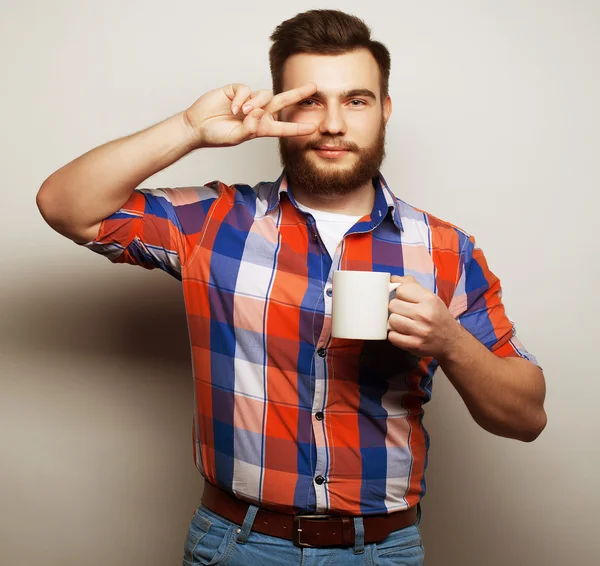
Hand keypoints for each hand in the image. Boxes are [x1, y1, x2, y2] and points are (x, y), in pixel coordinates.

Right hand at [183, 83, 316, 148]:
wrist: (196, 126)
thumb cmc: (216, 135)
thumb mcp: (235, 138)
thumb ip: (249, 129)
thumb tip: (258, 114)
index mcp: (260, 128)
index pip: (282, 128)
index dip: (297, 128)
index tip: (312, 128)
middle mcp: (257, 113)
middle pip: (282, 102)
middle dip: (297, 94)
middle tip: (314, 87)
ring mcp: (247, 101)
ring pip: (263, 95)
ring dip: (255, 104)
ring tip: (242, 113)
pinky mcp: (236, 91)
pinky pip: (246, 90)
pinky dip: (241, 98)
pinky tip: (232, 107)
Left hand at [387, 276, 459, 359]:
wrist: (451, 341)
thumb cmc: (437, 316)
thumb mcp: (429, 297)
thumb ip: (411, 285)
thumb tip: (392, 278)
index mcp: (429, 299)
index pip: (401, 289)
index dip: (400, 294)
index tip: (405, 300)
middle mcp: (425, 314)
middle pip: (393, 305)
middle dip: (396, 308)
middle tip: (405, 313)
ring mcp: (419, 331)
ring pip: (391, 320)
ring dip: (395, 322)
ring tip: (404, 323)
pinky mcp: (414, 345)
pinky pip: (392, 336)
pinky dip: (394, 335)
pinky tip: (403, 333)